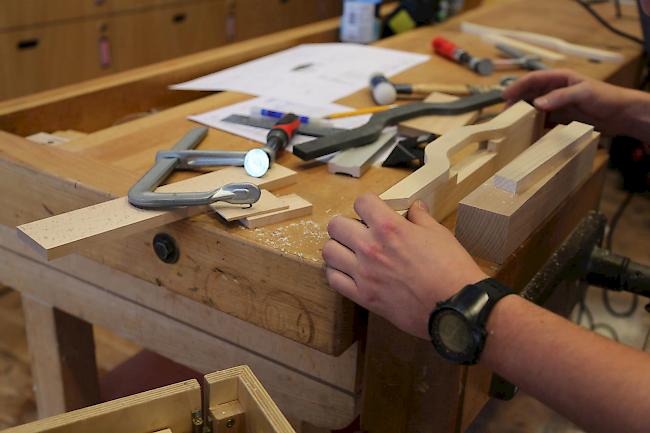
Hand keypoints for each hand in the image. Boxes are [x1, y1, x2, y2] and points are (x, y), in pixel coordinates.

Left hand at [323, 193, 486, 338]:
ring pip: (329, 251)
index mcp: (390, 228)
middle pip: (336, 225)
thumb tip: (415, 208)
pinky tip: (349, 271)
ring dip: (338, 248)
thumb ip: (421, 219)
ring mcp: (364, 273)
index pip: (361, 202)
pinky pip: (334, 280)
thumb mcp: (439, 234)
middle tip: (359, 232)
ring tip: (350, 251)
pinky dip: (337, 273)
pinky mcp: (364, 296)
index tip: (373, 212)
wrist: (456, 307)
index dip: (368, 204)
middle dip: (346, 224)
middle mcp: (371, 248)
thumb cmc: (451, 269)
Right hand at [503, 69, 649, 139]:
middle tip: (504, 116)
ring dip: (523, 116)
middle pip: (529, 95)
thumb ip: (560, 97)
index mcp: (560, 78)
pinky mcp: (561, 118)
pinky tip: (528, 134)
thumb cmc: (607, 98)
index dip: (517, 86)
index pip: (533, 79)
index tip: (504, 96)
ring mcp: (557, 105)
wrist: (623, 115)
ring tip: (512, 126)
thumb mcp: (584, 93)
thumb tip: (536, 104)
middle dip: (515, 103)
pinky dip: (534, 127)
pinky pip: (543, 122)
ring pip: (533, 109)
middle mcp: (556, 90)